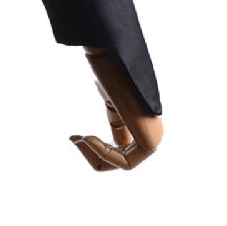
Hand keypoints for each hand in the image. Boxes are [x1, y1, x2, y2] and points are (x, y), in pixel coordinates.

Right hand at [70, 48, 162, 171]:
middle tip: (74, 139)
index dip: (94, 149)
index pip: (119, 148)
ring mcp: (152, 138)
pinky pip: (126, 163)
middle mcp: (149, 132)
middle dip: (92, 155)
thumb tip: (111, 128)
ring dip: (97, 155)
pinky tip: (89, 138)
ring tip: (82, 138)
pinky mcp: (151, 142)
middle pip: (120, 159)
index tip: (74, 137)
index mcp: (140, 121)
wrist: (118, 61)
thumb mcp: (111, 101)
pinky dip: (104, 155)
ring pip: (123, 164)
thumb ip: (115, 118)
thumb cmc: (113, 72)